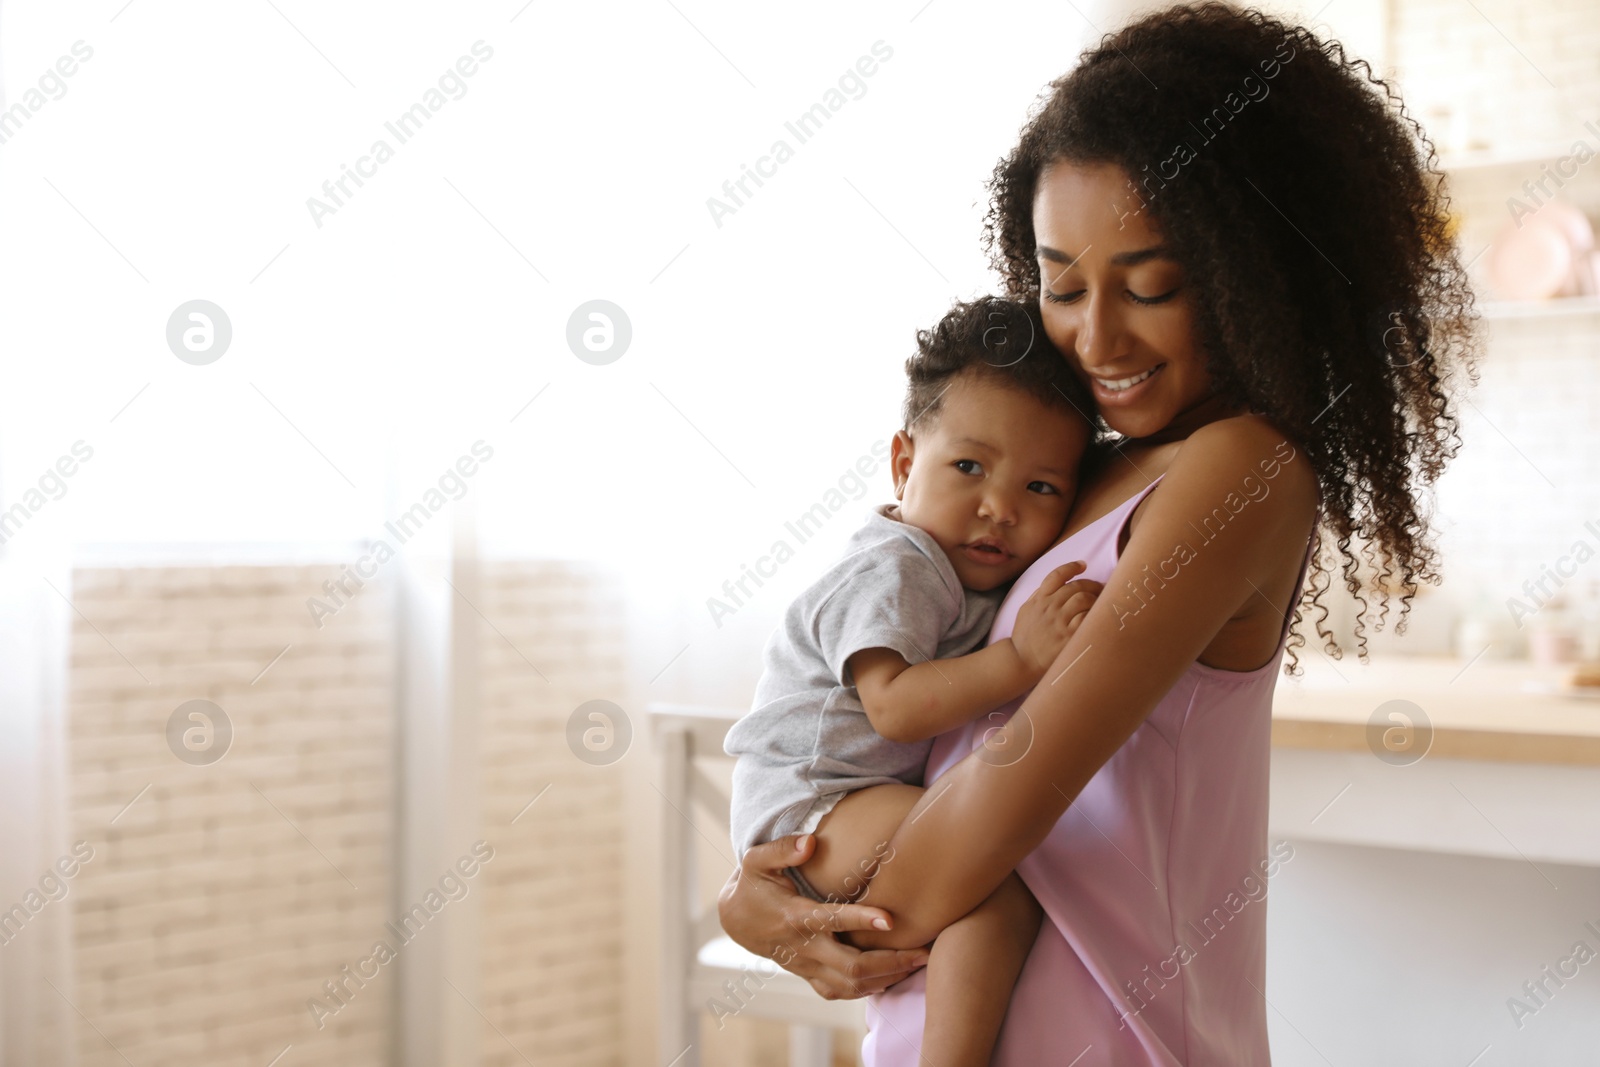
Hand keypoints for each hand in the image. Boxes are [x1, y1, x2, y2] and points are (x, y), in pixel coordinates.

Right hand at [716, 833, 931, 1000]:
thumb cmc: (753, 884)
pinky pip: (841, 993)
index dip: (860, 921)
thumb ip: (782, 849)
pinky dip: (869, 990)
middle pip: (851, 966)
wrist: (735, 919)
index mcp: (794, 916)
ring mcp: (808, 966)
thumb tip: (810, 842)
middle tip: (925, 952)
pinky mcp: (810, 976)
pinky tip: (894, 977)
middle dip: (891, 962)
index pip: (831, 921)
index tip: (890, 919)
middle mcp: (804, 947)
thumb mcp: (756, 860)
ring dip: (888, 978)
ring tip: (919, 964)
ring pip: (851, 986)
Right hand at [1011, 560, 1102, 677]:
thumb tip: (1059, 581)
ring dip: (1096, 597)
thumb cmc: (1025, 635)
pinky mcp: (1069, 636)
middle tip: (1101, 588)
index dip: (1072, 566)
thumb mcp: (1026, 609)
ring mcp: (1060, 622)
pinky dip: (1094, 613)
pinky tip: (1098, 615)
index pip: (1057, 575)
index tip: (1083, 565)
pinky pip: (1087, 618)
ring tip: (1102, 601)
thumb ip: (1040, 594)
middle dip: (1092, 584)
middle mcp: (1050, 607)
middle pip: (1076, 586)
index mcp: (1040, 599)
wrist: (1022, 660)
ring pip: (1084, 599)